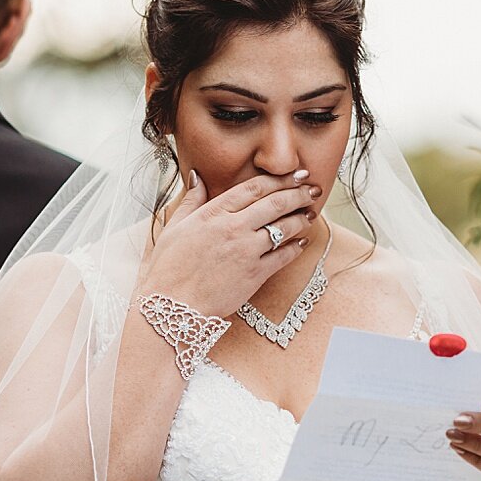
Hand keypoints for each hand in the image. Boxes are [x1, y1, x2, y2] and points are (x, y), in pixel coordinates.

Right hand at [140, 169, 321, 317]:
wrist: (172, 305)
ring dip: (301, 217)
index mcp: (214, 213)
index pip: (254, 188)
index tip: (295, 174)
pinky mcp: (254, 275)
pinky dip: (295, 247)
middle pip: (275, 203)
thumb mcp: (173, 227)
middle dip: (298, 193)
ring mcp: (246, 251)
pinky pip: (283, 256)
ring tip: (311, 212)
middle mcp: (233, 228)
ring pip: (284, 227)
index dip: (280, 179)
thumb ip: (190, 200)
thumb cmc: (168, 268)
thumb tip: (197, 176)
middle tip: (313, 188)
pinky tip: (301, 242)